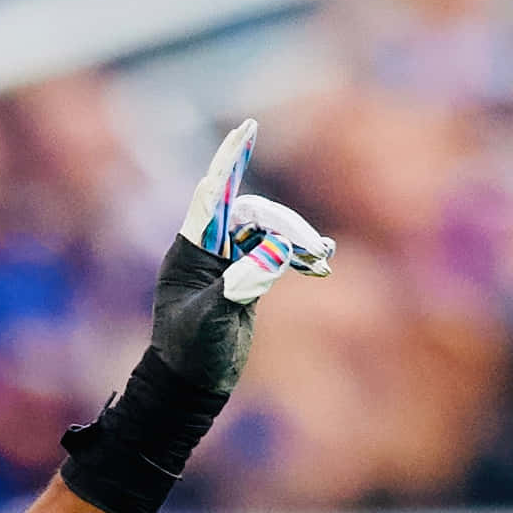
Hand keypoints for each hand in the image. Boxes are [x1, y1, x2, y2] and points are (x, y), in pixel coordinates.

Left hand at [150, 119, 333, 392]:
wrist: (192, 385)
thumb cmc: (191, 354)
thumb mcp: (212, 320)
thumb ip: (241, 284)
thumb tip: (275, 252)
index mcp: (190, 249)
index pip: (212, 194)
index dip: (230, 160)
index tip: (247, 127)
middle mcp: (208, 248)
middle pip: (254, 214)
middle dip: (286, 225)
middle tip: (314, 250)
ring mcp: (228, 262)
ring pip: (270, 233)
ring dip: (297, 241)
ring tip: (322, 259)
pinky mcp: (246, 277)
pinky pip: (277, 253)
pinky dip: (298, 254)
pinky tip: (322, 261)